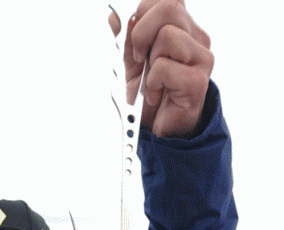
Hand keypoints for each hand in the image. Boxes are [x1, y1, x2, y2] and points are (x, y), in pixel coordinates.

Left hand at [109, 0, 213, 137]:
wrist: (159, 130)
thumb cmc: (150, 95)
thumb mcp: (130, 64)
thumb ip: (125, 39)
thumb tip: (115, 16)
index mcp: (182, 27)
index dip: (143, 13)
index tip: (135, 41)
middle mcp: (196, 38)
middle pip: (169, 8)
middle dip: (142, 33)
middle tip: (138, 59)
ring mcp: (202, 59)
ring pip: (167, 36)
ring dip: (149, 62)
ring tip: (151, 80)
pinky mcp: (199, 81)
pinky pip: (165, 68)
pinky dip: (152, 84)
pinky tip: (156, 94)